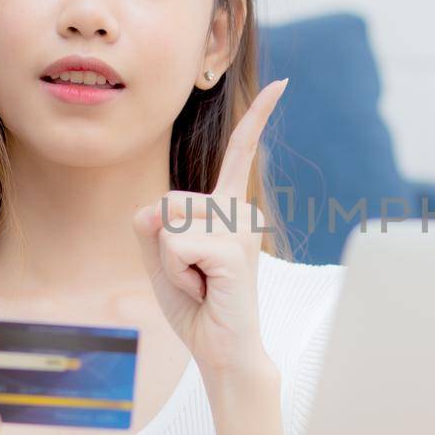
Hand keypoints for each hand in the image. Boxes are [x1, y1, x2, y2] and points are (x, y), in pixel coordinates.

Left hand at [132, 78, 287, 381]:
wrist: (223, 350)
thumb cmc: (197, 304)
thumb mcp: (161, 256)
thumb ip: (151, 223)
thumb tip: (158, 208)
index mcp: (229, 208)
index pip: (240, 153)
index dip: (258, 118)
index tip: (283, 85)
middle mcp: (241, 212)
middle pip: (166, 202)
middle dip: (160, 244)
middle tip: (193, 277)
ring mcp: (241, 230)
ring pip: (167, 223)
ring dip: (169, 262)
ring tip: (200, 283)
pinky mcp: (234, 251)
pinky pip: (176, 247)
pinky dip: (177, 274)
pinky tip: (205, 290)